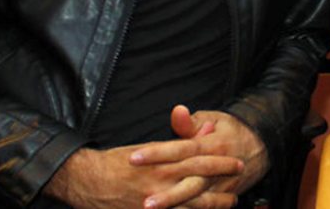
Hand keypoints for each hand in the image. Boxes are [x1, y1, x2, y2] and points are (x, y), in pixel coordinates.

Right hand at [43, 142, 241, 208]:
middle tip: (241, 178)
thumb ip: (179, 141)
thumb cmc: (119, 162)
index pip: (198, 158)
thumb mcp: (150, 147)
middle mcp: (160, 181)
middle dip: (223, 181)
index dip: (220, 161)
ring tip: (232, 201)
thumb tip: (207, 129)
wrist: (88, 182)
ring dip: (215, 203)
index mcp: (161, 160)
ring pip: (193, 204)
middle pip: (200, 181)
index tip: (237, 161)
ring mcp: (156, 202)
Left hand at [131, 106, 268, 197]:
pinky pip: (206, 208)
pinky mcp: (224, 197)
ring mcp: (222, 186)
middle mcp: (217, 168)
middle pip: (190, 181)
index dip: (158, 154)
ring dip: (177, 206)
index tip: (134, 158)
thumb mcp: (214, 119)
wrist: (263, 146)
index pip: (181, 149)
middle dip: (168, 193)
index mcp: (212, 145)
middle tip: (144, 200)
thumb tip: (177, 111)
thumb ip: (191, 122)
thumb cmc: (231, 131)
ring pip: (198, 199)